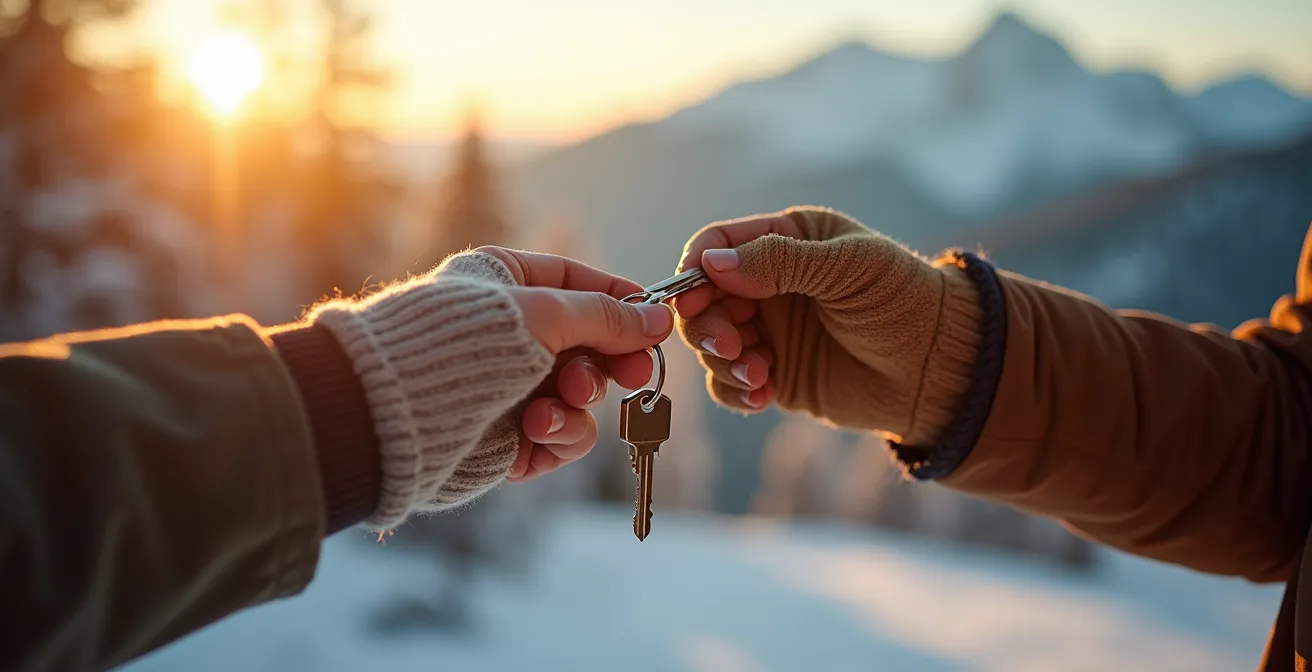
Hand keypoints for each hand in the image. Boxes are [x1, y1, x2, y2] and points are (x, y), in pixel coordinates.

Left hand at [472, 247, 673, 480]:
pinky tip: (537, 433)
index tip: (656, 322)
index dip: (620, 301)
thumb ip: (607, 318)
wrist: (398, 416)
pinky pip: (559, 435)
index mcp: (503, 282)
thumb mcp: (545, 316)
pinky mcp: (507, 436)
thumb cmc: (464, 345)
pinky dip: (558, 435)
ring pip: (578, 396)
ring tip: (555, 407)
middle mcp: (506, 332)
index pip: (577, 282)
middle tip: (634, 375)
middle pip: (586, 344)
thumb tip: (660, 318)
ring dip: (577, 404)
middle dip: (606, 363)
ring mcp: (507, 386)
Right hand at [672, 207, 981, 443]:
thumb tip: (711, 263)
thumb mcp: (848, 268)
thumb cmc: (904, 302)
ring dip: (723, 362)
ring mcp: (770, 331)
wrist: (942, 368)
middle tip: (729, 347)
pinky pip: (731, 383)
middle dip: (706, 324)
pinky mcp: (775, 374)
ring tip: (760, 375)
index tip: (690, 297)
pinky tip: (764, 396)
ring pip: (711, 343)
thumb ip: (780, 261)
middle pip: (704, 298)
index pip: (718, 245)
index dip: (696, 269)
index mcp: (786, 240)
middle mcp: (769, 283)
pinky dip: (735, 391)